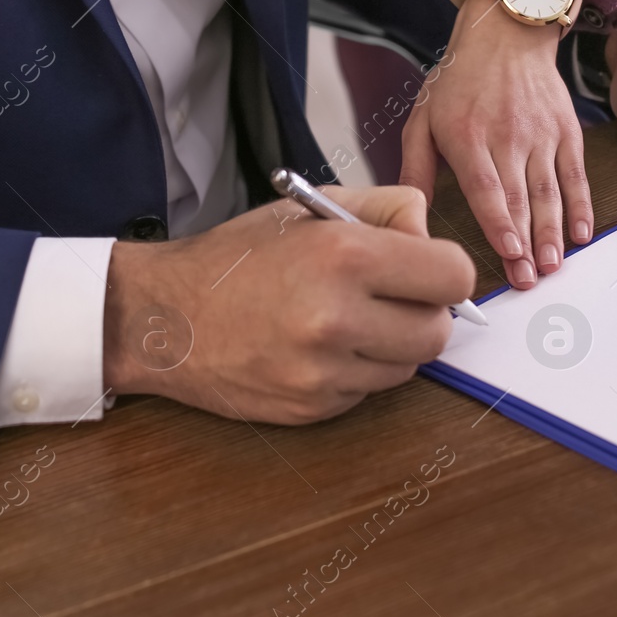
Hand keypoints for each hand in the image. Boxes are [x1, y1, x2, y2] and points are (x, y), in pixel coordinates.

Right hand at [103, 186, 474, 423]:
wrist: (163, 318)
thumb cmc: (235, 258)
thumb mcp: (308, 207)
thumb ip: (385, 209)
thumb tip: (432, 235)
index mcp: (343, 255)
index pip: (453, 275)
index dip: (443, 269)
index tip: (424, 267)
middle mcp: (337, 318)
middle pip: (438, 331)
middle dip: (424, 311)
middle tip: (390, 296)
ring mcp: (324, 372)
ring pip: (407, 367)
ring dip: (391, 344)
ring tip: (346, 318)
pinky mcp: (313, 409)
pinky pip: (368, 392)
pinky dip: (357, 370)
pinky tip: (318, 347)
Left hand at [399, 0, 591, 290]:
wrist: (507, 33)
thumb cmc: (460, 80)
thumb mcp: (422, 118)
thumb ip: (415, 169)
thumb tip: (409, 215)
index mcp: (467, 135)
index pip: (486, 187)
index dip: (499, 223)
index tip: (508, 253)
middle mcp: (507, 135)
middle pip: (520, 197)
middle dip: (526, 244)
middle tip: (529, 278)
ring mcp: (540, 133)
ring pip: (550, 191)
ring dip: (554, 233)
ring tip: (553, 264)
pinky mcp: (565, 130)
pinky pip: (575, 174)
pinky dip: (581, 206)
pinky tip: (581, 233)